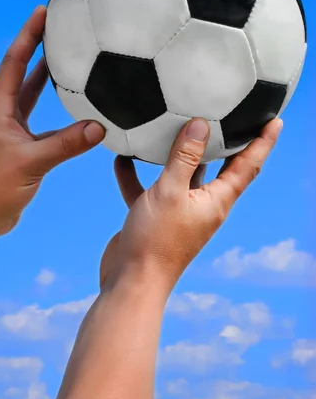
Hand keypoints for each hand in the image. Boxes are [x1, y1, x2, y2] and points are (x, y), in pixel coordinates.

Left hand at [0, 6, 104, 236]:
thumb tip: (100, 127)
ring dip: (48, 78)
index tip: (43, 12)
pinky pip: (42, 120)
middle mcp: (3, 114)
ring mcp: (11, 131)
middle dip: (38, 49)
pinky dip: (58, 112)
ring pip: (32, 96)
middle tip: (60, 29)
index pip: (13, 62)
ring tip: (70, 59)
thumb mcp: (32, 163)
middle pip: (22, 72)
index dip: (28, 36)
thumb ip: (66, 144)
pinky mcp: (21, 146)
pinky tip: (76, 110)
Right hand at [100, 117, 282, 297]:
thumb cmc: (156, 242)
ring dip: (179, 154)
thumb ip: (185, 157)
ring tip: (176, 127)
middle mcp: (202, 205)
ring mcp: (179, 211)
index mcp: (216, 200)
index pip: (248, 165)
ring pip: (184, 175)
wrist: (131, 281)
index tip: (274, 121)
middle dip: (226, 142)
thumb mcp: (170, 192)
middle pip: (220, 167)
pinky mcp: (156, 216)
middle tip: (231, 117)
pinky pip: (150, 189)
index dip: (262, 142)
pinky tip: (124, 159)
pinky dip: (139, 175)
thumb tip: (200, 126)